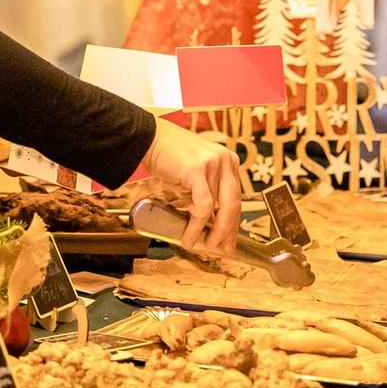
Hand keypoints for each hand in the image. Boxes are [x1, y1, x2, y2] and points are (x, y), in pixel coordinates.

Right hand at [141, 117, 241, 254]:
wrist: (150, 139)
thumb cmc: (170, 155)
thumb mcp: (197, 171)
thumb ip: (208, 189)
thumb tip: (210, 222)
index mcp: (229, 162)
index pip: (237, 198)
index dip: (233, 223)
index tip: (229, 240)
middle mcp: (226, 161)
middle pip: (233, 205)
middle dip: (227, 232)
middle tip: (220, 249)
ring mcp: (213, 164)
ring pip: (219, 209)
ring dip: (209, 232)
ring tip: (197, 244)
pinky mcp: (197, 170)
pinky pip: (203, 206)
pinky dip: (196, 225)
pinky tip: (188, 235)